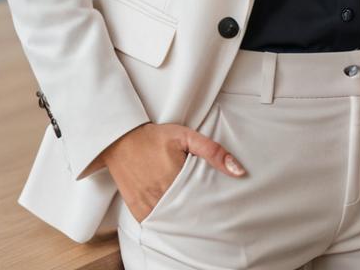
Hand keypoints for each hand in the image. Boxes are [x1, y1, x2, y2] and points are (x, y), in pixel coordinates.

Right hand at [101, 120, 247, 223]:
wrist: (121, 139)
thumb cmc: (156, 136)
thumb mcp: (186, 136)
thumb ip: (213, 152)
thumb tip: (238, 171)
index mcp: (176, 177)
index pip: (202, 201)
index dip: (211, 204)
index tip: (219, 206)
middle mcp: (161, 194)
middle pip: (189, 214)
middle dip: (200, 214)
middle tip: (208, 212)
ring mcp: (148, 205)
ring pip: (173, 222)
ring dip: (184, 219)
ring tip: (193, 214)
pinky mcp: (138, 210)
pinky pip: (156, 224)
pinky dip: (166, 222)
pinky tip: (174, 216)